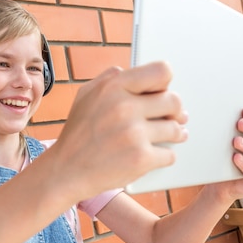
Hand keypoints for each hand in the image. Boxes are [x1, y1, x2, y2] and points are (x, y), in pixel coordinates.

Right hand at [49, 62, 187, 199]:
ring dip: (176, 134)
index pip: (161, 71)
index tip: (164, 92)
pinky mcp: (141, 159)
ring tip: (174, 135)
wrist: (66, 171)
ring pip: (175, 129)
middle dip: (175, 111)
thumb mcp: (87, 95)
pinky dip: (165, 156)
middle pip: (173, 101)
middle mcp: (124, 107)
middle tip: (175, 117)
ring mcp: (134, 134)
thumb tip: (135, 72)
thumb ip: (111, 78)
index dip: (166, 83)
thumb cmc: (78, 134)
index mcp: (113, 87)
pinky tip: (157, 155)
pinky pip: (170, 154)